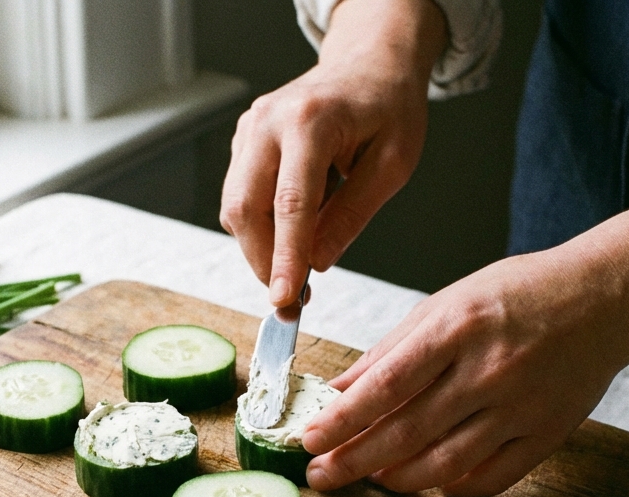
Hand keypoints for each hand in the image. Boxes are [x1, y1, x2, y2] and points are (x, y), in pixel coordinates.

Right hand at [220, 0, 445, 306]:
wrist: (369, 64)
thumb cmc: (388, 108)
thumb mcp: (394, 164)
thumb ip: (353, 214)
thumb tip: (316, 262)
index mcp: (311, 121)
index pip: (291, 203)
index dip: (285, 257)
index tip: (285, 298)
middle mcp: (269, 122)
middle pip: (245, 207)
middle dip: (262, 261)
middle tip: (291, 300)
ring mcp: (250, 128)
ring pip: (234, 206)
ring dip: (259, 249)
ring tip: (295, 272)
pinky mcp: (244, 140)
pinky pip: (239, 195)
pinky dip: (260, 226)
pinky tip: (291, 235)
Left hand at [301, 250, 628, 496]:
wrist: (604, 297)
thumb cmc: (520, 293)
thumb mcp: (446, 303)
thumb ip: (391, 351)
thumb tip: (339, 391)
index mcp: (457, 327)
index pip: (386, 386)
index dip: (342, 419)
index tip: (308, 438)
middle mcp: (488, 371)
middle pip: (407, 432)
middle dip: (354, 460)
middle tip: (320, 475)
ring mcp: (520, 407)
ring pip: (444, 464)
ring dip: (397, 479)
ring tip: (369, 477)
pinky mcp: (546, 434)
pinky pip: (491, 478)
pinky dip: (454, 487)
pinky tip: (430, 481)